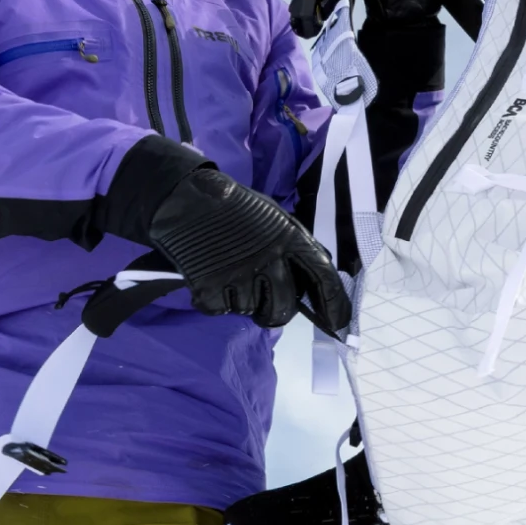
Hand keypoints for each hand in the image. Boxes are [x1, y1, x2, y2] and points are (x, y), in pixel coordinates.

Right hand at [148, 167, 351, 335]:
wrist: (187, 199)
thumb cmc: (235, 209)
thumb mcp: (275, 219)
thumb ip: (296, 247)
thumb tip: (318, 279)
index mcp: (290, 239)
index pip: (323, 276)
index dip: (333, 304)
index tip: (337, 324)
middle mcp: (269, 259)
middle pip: (283, 309)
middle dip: (274, 313)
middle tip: (263, 305)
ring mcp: (239, 274)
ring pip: (249, 310)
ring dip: (241, 300)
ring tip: (230, 274)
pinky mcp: (210, 287)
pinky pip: (221, 310)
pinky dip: (215, 300)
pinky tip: (211, 277)